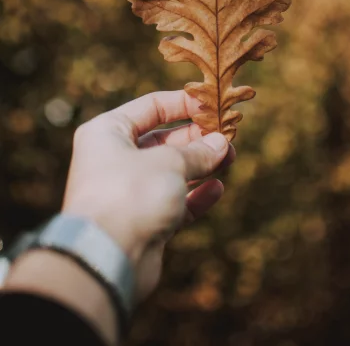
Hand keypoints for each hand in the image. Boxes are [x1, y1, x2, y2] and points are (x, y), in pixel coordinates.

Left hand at [62, 90, 234, 300]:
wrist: (107, 258)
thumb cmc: (131, 194)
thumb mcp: (169, 162)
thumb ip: (198, 151)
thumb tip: (221, 143)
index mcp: (107, 133)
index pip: (150, 107)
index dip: (184, 104)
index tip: (214, 106)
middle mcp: (113, 159)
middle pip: (162, 140)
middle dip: (197, 138)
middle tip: (228, 137)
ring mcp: (127, 191)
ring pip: (170, 172)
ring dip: (201, 165)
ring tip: (230, 158)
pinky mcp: (141, 220)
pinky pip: (172, 202)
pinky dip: (194, 195)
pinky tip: (217, 188)